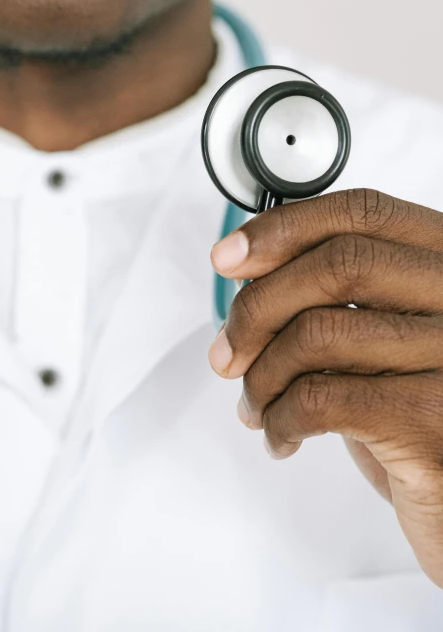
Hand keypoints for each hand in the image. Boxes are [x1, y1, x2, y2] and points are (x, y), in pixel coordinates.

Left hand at [209, 190, 442, 587]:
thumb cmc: (413, 418)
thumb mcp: (378, 343)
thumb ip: (331, 299)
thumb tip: (246, 271)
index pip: (364, 214)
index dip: (286, 227)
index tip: (230, 254)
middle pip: (337, 266)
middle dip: (258, 307)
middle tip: (228, 352)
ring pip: (318, 334)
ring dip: (262, 377)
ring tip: (256, 405)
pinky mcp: (432, 421)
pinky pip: (320, 399)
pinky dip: (279, 419)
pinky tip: (281, 436)